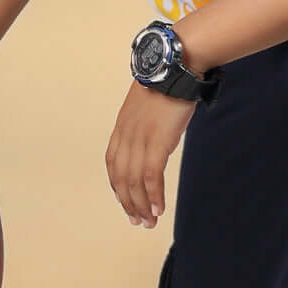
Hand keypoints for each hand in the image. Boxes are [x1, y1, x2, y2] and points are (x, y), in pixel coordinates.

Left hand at [106, 78, 196, 228]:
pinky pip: (151, 176)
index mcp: (122, 126)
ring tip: (149, 222)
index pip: (112, 164)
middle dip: (128, 203)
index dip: (117, 186)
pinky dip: (153, 196)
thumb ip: (147, 121)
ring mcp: (141, 139)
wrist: (175, 66)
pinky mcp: (158, 141)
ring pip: (134, 182)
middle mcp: (127, 135)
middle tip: (138, 221)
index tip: (126, 202)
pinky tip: (158, 209)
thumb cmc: (167, 80)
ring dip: (141, 205)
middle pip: (121, 178)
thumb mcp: (148, 103)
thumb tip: (158, 133)